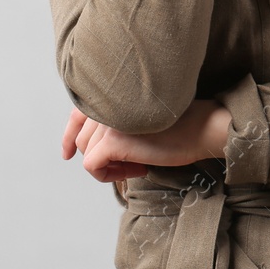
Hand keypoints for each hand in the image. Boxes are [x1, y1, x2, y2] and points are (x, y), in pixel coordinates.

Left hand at [61, 98, 231, 183]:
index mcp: (110, 94)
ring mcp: (108, 121)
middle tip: (129, 164)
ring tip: (138, 164)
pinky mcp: (113, 140)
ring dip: (110, 166)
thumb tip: (94, 147)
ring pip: (86, 153)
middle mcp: (105, 103)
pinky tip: (139, 168)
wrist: (202, 126)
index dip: (69, 136)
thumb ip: (116, 122)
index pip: (77, 114)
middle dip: (99, 157)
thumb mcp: (140, 119)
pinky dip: (110, 175)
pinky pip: (92, 166)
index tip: (67, 155)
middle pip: (81, 139)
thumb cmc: (179, 125)